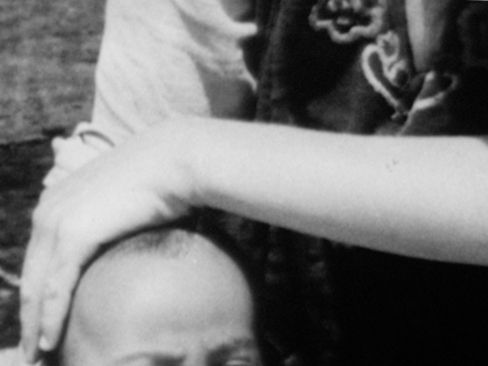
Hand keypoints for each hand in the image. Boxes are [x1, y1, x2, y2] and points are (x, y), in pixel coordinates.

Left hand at [20, 122, 196, 362]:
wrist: (171, 161)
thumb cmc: (157, 180)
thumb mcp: (123, 201)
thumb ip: (110, 221)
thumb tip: (122, 240)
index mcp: (57, 202)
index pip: (38, 257)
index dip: (37, 291)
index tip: (40, 318)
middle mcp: (48, 211)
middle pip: (29, 275)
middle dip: (28, 314)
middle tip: (32, 346)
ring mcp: (58, 222)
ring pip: (36, 286)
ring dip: (34, 324)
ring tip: (39, 354)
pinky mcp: (75, 235)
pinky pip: (56, 287)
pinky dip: (51, 317)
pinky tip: (49, 339)